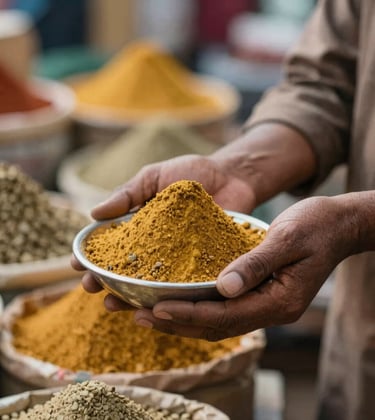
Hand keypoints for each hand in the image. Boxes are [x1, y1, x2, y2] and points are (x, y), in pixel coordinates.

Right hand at [72, 154, 257, 298]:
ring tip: (113, 304)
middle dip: (104, 280)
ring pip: (149, 283)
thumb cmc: (190, 172)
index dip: (93, 255)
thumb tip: (94, 213)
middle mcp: (156, 247)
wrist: (232, 176)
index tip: (77, 264)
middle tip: (91, 289)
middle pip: (125, 269)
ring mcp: (177, 259)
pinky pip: (182, 285)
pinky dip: (168, 297)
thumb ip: (128, 193)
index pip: (111, 244)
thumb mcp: (154, 177)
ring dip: (128, 295)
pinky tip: (154, 306)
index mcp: (140, 226)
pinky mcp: (201, 266)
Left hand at [132, 195, 355, 339]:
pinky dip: (198, 305)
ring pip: (218, 320)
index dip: (189, 313)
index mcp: (280, 301)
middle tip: (140, 316)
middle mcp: (271, 309)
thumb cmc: (318, 225)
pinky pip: (224, 306)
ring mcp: (266, 303)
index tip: (157, 308)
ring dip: (184, 318)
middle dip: (178, 322)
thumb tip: (224, 287)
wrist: (338, 224)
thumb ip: (256, 262)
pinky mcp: (260, 292)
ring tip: (148, 312)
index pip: (226, 316)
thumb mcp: (288, 238)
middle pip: (217, 326)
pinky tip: (177, 297)